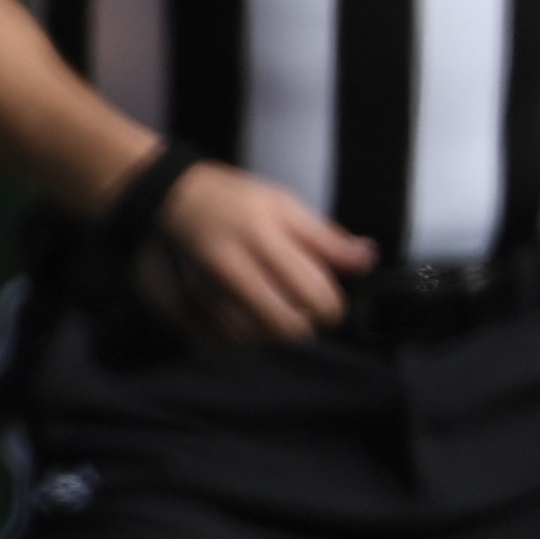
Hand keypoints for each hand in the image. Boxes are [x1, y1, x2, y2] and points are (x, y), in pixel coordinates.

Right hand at [137, 161, 373, 346]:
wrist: (172, 198)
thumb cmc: (235, 200)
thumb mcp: (287, 205)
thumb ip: (328, 239)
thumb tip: (367, 260)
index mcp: (262, 236)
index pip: (312, 294)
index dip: (332, 309)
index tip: (332, 304)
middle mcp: (230, 266)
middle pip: (284, 326)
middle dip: (305, 324)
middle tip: (306, 311)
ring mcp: (204, 289)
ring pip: (255, 339)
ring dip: (274, 331)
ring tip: (275, 306)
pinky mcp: (186, 306)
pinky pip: (227, 340)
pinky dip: (245, 335)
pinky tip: (249, 314)